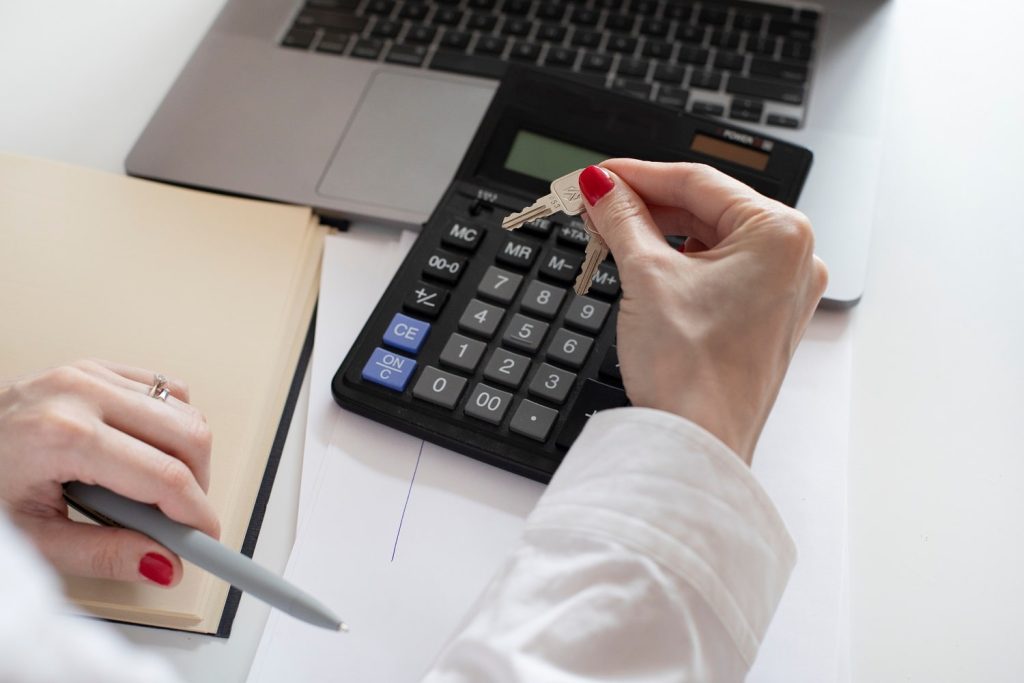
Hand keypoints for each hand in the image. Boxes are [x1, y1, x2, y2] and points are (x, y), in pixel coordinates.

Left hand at [0, 360, 219, 586]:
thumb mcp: (35, 538)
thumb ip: (105, 554)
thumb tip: (162, 562)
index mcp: (63, 436)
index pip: (164, 476)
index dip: (196, 512)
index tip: (206, 536)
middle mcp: (80, 394)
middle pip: (188, 436)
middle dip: (198, 484)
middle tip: (181, 517)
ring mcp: (88, 374)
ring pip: (185, 409)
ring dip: (188, 455)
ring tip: (157, 487)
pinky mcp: (95, 368)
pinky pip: (165, 389)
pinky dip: (172, 423)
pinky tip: (148, 450)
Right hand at [577, 161, 828, 462]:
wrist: (698, 445)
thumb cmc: (693, 374)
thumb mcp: (646, 276)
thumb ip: (621, 218)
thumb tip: (602, 186)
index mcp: (782, 235)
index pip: (698, 182)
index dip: (637, 174)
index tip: (599, 176)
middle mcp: (793, 259)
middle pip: (706, 208)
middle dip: (645, 205)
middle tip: (597, 205)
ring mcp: (781, 292)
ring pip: (710, 240)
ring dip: (658, 234)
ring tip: (611, 233)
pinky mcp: (762, 318)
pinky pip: (716, 271)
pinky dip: (677, 263)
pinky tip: (641, 262)